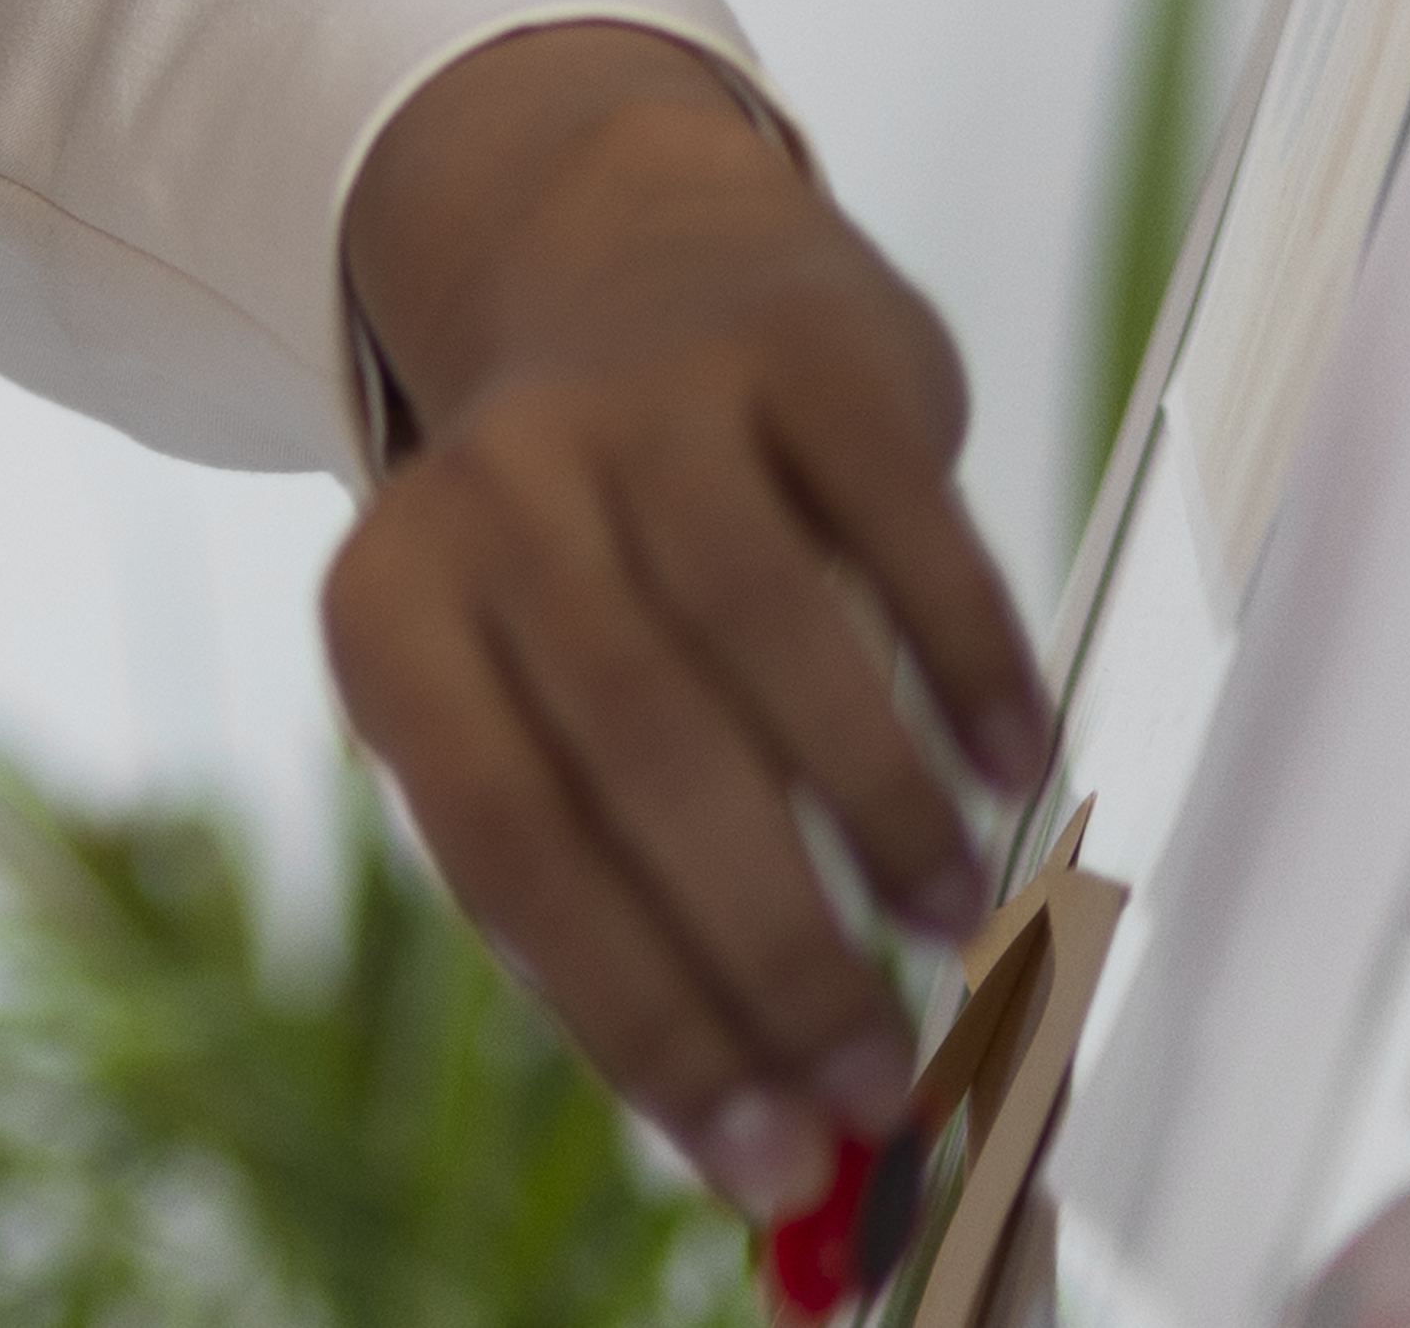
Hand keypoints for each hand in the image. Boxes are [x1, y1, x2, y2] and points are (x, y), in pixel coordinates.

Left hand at [323, 23, 1049, 1223]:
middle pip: (636, 749)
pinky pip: (898, 523)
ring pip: (765, 634)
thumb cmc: (587, 558)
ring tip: (946, 927)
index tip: (756, 1151)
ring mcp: (642, 405)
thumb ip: (613, 898)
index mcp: (392, 612)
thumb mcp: (533, 693)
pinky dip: (966, 661)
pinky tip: (1017, 767)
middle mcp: (494, 495)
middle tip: (873, 1081)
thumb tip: (748, 1144)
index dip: (634, 1008)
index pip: (503, 842)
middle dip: (767, 946)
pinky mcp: (795, 352)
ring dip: (872, 807)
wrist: (622, 257)